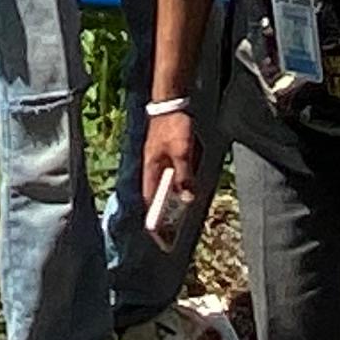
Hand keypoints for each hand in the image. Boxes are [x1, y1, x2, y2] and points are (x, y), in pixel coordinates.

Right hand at [137, 110, 205, 237]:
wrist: (172, 101)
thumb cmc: (174, 126)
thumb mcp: (183, 152)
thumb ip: (185, 175)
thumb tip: (187, 199)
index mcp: (151, 170)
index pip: (151, 201)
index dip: (155, 220)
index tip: (161, 237)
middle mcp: (152, 168)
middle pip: (158, 197)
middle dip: (165, 214)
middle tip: (173, 232)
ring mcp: (159, 161)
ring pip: (166, 186)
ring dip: (172, 198)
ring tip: (181, 214)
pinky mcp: (166, 155)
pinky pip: (173, 174)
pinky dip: (179, 183)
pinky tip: (188, 185)